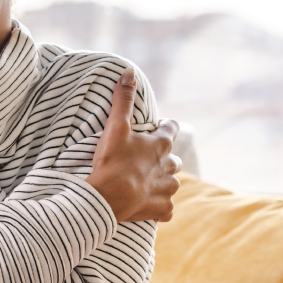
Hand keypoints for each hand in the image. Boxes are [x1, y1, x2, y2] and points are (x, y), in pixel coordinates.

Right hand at [85, 68, 181, 221]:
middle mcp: (170, 166)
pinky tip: (147, 206)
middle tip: (141, 160)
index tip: (153, 129)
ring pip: (171, 183)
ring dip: (161, 182)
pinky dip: (159, 207)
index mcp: (162, 145)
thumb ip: (122, 100)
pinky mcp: (162, 209)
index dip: (163, 127)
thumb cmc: (112, 161)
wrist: (109, 197)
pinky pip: (166, 209)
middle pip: (173, 158)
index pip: (172, 128)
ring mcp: (168, 189)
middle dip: (161, 158)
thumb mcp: (115, 127)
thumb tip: (129, 72)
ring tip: (141, 183)